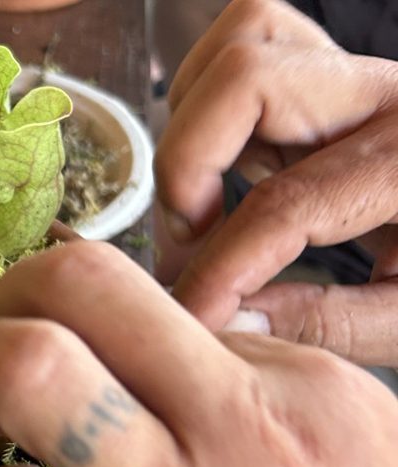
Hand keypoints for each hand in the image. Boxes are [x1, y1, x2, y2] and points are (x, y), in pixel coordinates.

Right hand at [155, 0, 397, 363]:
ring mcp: (357, 76)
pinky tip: (225, 166)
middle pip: (246, 76)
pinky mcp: (331, 76)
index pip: (283, 205)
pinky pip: (254, 46)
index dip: (218, 271)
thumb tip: (231, 319)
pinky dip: (212, 102)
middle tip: (191, 233)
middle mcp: (386, 96)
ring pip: (242, 43)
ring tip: (204, 198)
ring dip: (195, 123)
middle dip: (187, 162)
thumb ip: (328, 324)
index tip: (191, 315)